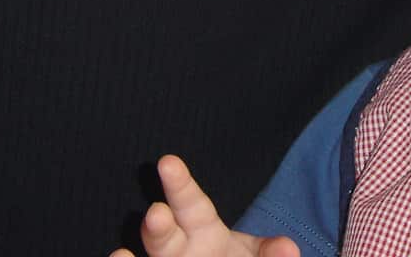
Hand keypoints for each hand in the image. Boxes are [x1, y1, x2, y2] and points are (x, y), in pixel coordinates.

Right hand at [109, 155, 299, 256]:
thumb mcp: (253, 254)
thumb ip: (268, 252)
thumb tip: (288, 249)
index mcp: (201, 229)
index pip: (190, 204)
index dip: (180, 184)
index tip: (168, 162)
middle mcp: (177, 250)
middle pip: (164, 237)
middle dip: (159, 227)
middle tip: (156, 213)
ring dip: (141, 255)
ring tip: (122, 254)